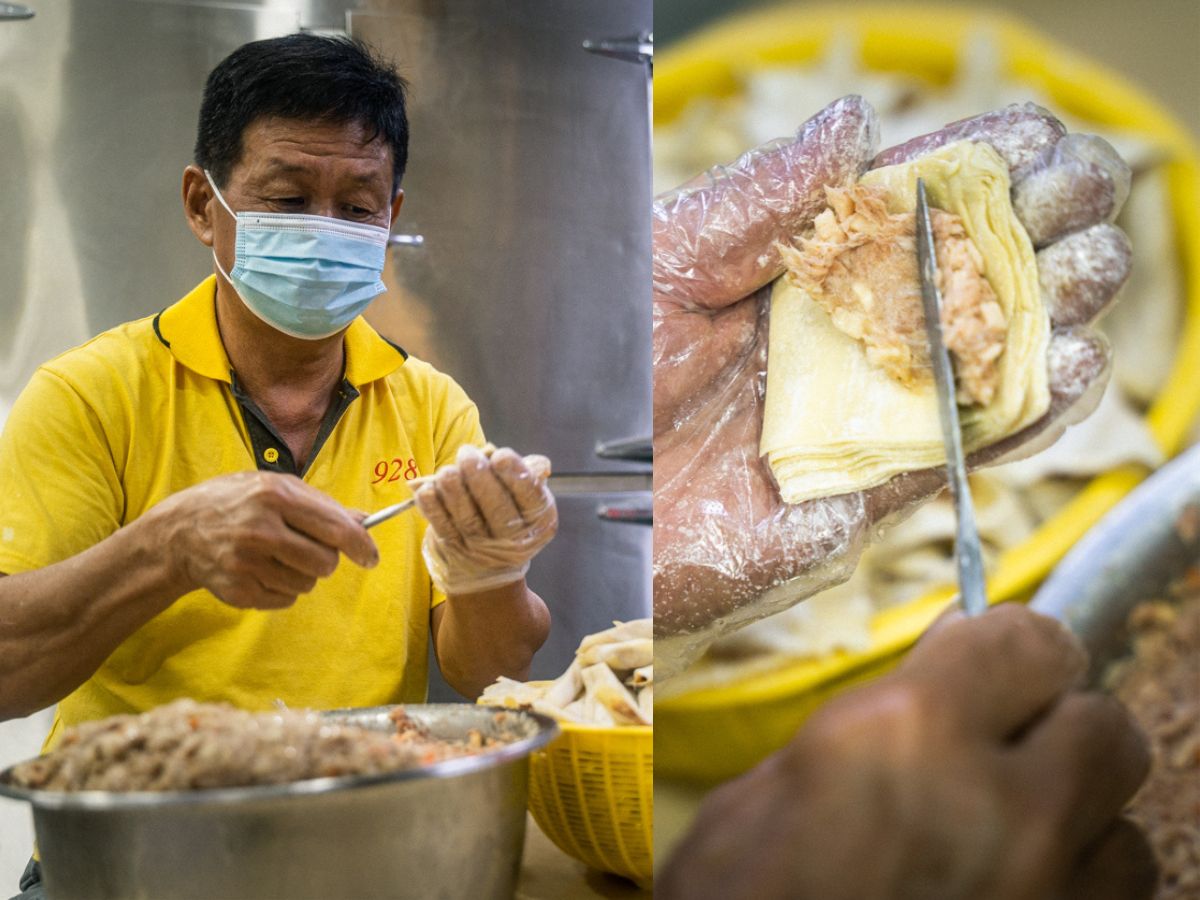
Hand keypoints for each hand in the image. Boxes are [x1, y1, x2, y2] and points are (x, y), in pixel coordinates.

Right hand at [154, 470, 377, 608]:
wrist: (177, 532)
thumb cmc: (234, 503)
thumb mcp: (274, 487)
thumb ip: (320, 503)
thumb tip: (363, 521)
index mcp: (275, 496)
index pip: (336, 529)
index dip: (362, 546)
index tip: (371, 557)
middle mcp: (261, 530)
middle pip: (326, 563)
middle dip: (325, 560)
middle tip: (307, 549)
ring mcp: (247, 563)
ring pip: (307, 584)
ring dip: (302, 574)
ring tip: (277, 556)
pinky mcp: (239, 590)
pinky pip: (285, 599)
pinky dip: (282, 588)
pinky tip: (261, 570)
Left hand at [414, 445, 556, 594]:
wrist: (490, 571)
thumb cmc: (509, 516)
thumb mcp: (526, 500)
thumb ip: (528, 475)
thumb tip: (529, 461)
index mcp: (540, 521)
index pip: (531, 496)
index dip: (516, 474)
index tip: (500, 455)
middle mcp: (516, 540)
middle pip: (498, 508)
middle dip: (480, 478)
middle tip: (467, 454)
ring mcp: (484, 551)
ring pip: (469, 519)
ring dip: (454, 492)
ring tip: (446, 472)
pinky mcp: (457, 554)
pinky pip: (444, 529)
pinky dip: (433, 509)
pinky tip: (426, 490)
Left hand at [653, 98, 1132, 647]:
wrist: (572, 486)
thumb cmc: (598, 370)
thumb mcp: (667, 264)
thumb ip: (759, 202)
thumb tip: (853, 125)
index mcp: (793, 277)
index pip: (901, 214)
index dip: (970, 174)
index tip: (1031, 140)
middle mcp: (836, 342)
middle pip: (956, 283)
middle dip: (1028, 233)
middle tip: (1080, 195)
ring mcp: (855, 416)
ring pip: (977, 365)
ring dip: (1046, 317)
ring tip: (1092, 266)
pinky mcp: (862, 492)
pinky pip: (957, 453)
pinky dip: (1020, 416)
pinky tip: (1066, 366)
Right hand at [659, 604, 1155, 899]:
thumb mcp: (755, 800)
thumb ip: (863, 727)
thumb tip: (936, 669)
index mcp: (905, 736)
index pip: (1030, 643)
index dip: (1009, 649)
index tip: (989, 663)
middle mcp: (997, 809)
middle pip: (1104, 728)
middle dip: (1058, 725)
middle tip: (1003, 743)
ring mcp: (1045, 895)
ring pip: (1124, 829)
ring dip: (1075, 821)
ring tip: (1007, 834)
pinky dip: (1076, 886)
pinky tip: (1016, 886)